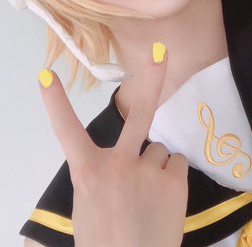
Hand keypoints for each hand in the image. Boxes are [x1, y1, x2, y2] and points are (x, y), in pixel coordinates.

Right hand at [39, 46, 187, 246]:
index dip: (55, 102)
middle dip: (152, 78)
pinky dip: (171, 178)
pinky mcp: (175, 179)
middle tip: (161, 51)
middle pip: (138, 113)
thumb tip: (115, 167)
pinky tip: (164, 200)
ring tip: (149, 198)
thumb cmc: (104, 243)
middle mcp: (119, 163)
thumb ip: (100, 179)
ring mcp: (150, 169)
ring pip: (158, 151)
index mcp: (89, 173)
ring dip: (155, 167)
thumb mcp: (88, 208)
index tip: (46, 75)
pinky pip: (176, 164)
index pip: (67, 131)